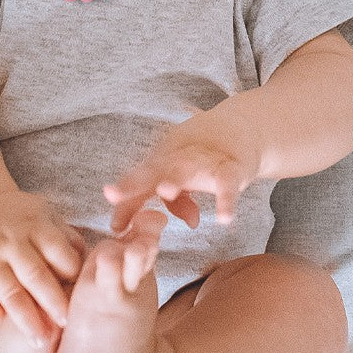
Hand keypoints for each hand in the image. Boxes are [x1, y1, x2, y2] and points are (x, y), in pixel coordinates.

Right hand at [0, 190, 87, 347]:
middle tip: (66, 324)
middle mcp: (12, 243)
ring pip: (8, 289)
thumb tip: (90, 267)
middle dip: (51, 301)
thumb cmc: (28, 224)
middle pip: (34, 273)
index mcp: (36, 227)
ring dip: (25, 317)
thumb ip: (69, 242)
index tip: (83, 290)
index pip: (56, 249)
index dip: (70, 270)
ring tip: (41, 341)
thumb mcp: (50, 220)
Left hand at [102, 115, 259, 234]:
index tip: (113, 224)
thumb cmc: (201, 158)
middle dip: (134, 182)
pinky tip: (223, 219)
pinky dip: (226, 201)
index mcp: (162, 163)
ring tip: (164, 192)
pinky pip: (227, 185)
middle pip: (153, 170)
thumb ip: (177, 202)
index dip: (123, 197)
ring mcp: (204, 162)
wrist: (239, 127)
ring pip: (186, 170)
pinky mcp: (231, 168)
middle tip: (115, 195)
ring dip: (174, 180)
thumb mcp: (184, 177)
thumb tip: (185, 225)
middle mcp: (178, 160)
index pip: (138, 181)